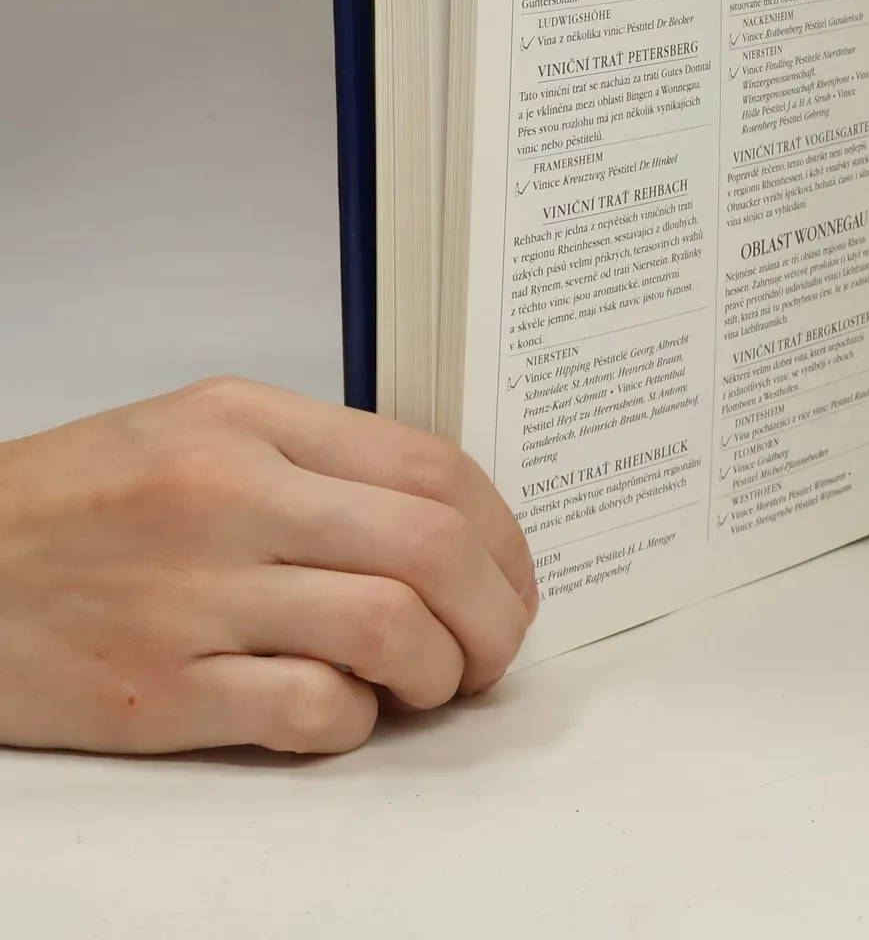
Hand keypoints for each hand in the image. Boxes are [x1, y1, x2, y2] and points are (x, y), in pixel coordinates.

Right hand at [0, 378, 536, 755]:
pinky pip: (309, 711)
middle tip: (496, 642)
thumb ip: (319, 458)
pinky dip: (356, 721)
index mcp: (250, 423)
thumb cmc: (78, 500)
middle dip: (495, 608)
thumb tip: (441, 517)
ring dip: (440, 668)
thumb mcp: (202, 430)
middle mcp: (231, 497)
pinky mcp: (159, 693)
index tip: (513, 573)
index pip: (431, 469)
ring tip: (435, 680)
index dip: (501, 532)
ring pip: (389, 629)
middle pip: (430, 547)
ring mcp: (195, 597)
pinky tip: (348, 713)